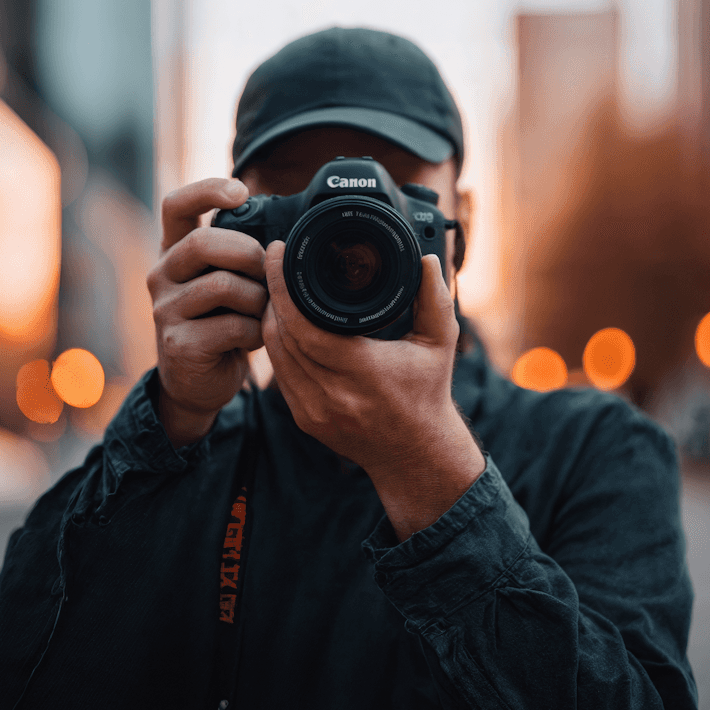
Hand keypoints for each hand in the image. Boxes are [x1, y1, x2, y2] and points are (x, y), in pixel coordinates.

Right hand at [147, 178, 267, 446]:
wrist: (198, 381)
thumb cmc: (221, 322)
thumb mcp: (227, 281)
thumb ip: (240, 256)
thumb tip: (282, 240)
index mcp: (174, 250)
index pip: (176, 205)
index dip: (207, 190)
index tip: (242, 192)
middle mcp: (162, 274)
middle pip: (203, 243)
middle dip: (249, 254)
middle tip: (267, 275)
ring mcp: (165, 309)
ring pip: (224, 285)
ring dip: (258, 299)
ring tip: (262, 312)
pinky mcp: (178, 343)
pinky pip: (233, 326)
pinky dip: (256, 332)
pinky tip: (255, 338)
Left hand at [262, 243, 484, 539]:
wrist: (416, 454)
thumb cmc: (428, 393)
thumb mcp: (439, 343)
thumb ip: (435, 299)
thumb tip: (428, 259)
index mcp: (363, 372)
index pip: (304, 326)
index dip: (283, 288)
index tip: (278, 255)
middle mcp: (333, 394)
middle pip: (281, 336)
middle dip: (272, 295)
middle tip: (275, 263)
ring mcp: (314, 410)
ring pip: (274, 354)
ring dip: (270, 318)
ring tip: (276, 288)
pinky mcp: (305, 419)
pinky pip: (280, 374)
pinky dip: (277, 345)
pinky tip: (281, 324)